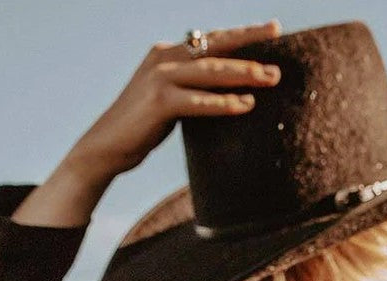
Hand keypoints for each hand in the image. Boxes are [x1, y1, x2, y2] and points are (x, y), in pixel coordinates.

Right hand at [66, 20, 282, 183]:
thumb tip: (226, 90)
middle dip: (249, 42)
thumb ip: (191, 87)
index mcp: (168, 53)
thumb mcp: (169, 98)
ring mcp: (161, 79)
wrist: (107, 145)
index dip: (242, 33)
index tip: (273, 29)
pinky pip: (199, 101)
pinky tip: (246, 104)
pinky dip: (223, 103)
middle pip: (215, 47)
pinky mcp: (159, 102)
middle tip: (279, 37)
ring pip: (211, 71)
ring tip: (271, 77)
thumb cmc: (142, 126)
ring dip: (244, 72)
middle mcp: (165, 58)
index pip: (212, 39)